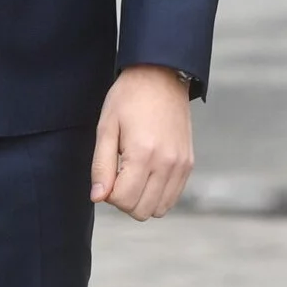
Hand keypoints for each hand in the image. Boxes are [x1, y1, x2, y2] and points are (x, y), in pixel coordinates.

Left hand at [89, 66, 193, 220]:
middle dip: (125, 199)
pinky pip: (173, 197)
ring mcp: (181, 164)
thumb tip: (98, 198)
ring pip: (158, 209)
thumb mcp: (106, 127)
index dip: (108, 192)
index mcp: (143, 153)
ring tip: (135, 173)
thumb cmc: (129, 97)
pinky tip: (149, 173)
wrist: (161, 75)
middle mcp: (166, 163)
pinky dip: (158, 194)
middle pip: (141, 211)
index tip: (108, 171)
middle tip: (120, 173)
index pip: (122, 200)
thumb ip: (101, 166)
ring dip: (142, 199)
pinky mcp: (188, 163)